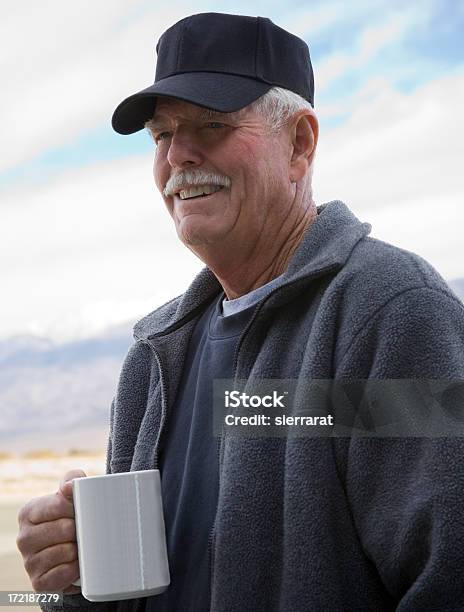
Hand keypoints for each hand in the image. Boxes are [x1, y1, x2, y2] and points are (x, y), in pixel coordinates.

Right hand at [16, 469, 85, 593]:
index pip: (59, 505)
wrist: (74, 549)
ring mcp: (28, 562)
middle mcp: (23, 537)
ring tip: (79, 546)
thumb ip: (72, 479)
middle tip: (83, 530)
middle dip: (80, 529)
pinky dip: (75, 569)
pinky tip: (75, 563)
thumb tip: (69, 487)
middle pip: (64, 529)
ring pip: (66, 551)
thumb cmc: (72, 516)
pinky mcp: (38, 582)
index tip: (81, 510)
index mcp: (28, 512)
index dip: (77, 507)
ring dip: (79, 549)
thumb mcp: (72, 493)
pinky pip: (64, 574)